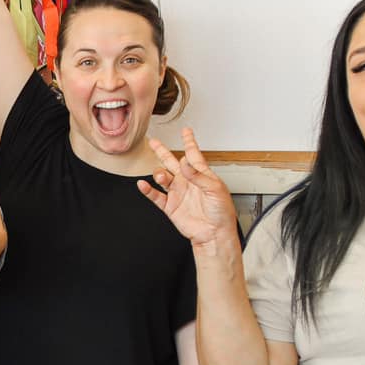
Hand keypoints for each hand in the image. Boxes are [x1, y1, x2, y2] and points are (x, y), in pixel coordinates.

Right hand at [140, 129, 239, 249]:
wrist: (214, 233)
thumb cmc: (221, 212)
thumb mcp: (215, 189)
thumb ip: (198, 176)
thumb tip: (185, 163)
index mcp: (201, 175)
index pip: (193, 154)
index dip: (189, 142)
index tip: (185, 130)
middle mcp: (187, 182)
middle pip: (172, 162)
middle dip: (162, 151)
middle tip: (153, 142)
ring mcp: (177, 193)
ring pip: (162, 177)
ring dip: (159, 173)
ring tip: (161, 175)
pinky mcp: (170, 206)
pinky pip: (156, 196)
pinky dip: (148, 190)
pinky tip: (143, 185)